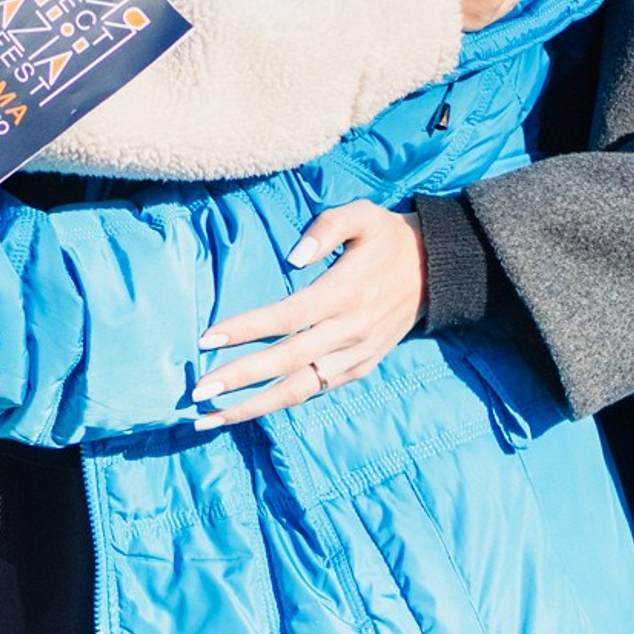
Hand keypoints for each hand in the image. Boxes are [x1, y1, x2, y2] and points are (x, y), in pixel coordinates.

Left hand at [190, 203, 425, 428]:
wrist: (435, 270)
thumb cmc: (387, 237)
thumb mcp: (363, 215)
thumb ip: (327, 227)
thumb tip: (294, 256)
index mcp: (346, 292)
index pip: (288, 316)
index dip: (247, 328)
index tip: (207, 338)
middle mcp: (351, 330)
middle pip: (288, 362)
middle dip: (240, 379)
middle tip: (197, 393)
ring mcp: (357, 354)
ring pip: (301, 388)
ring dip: (255, 406)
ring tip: (212, 419)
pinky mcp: (361, 367)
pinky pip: (318, 389)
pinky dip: (283, 402)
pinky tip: (248, 409)